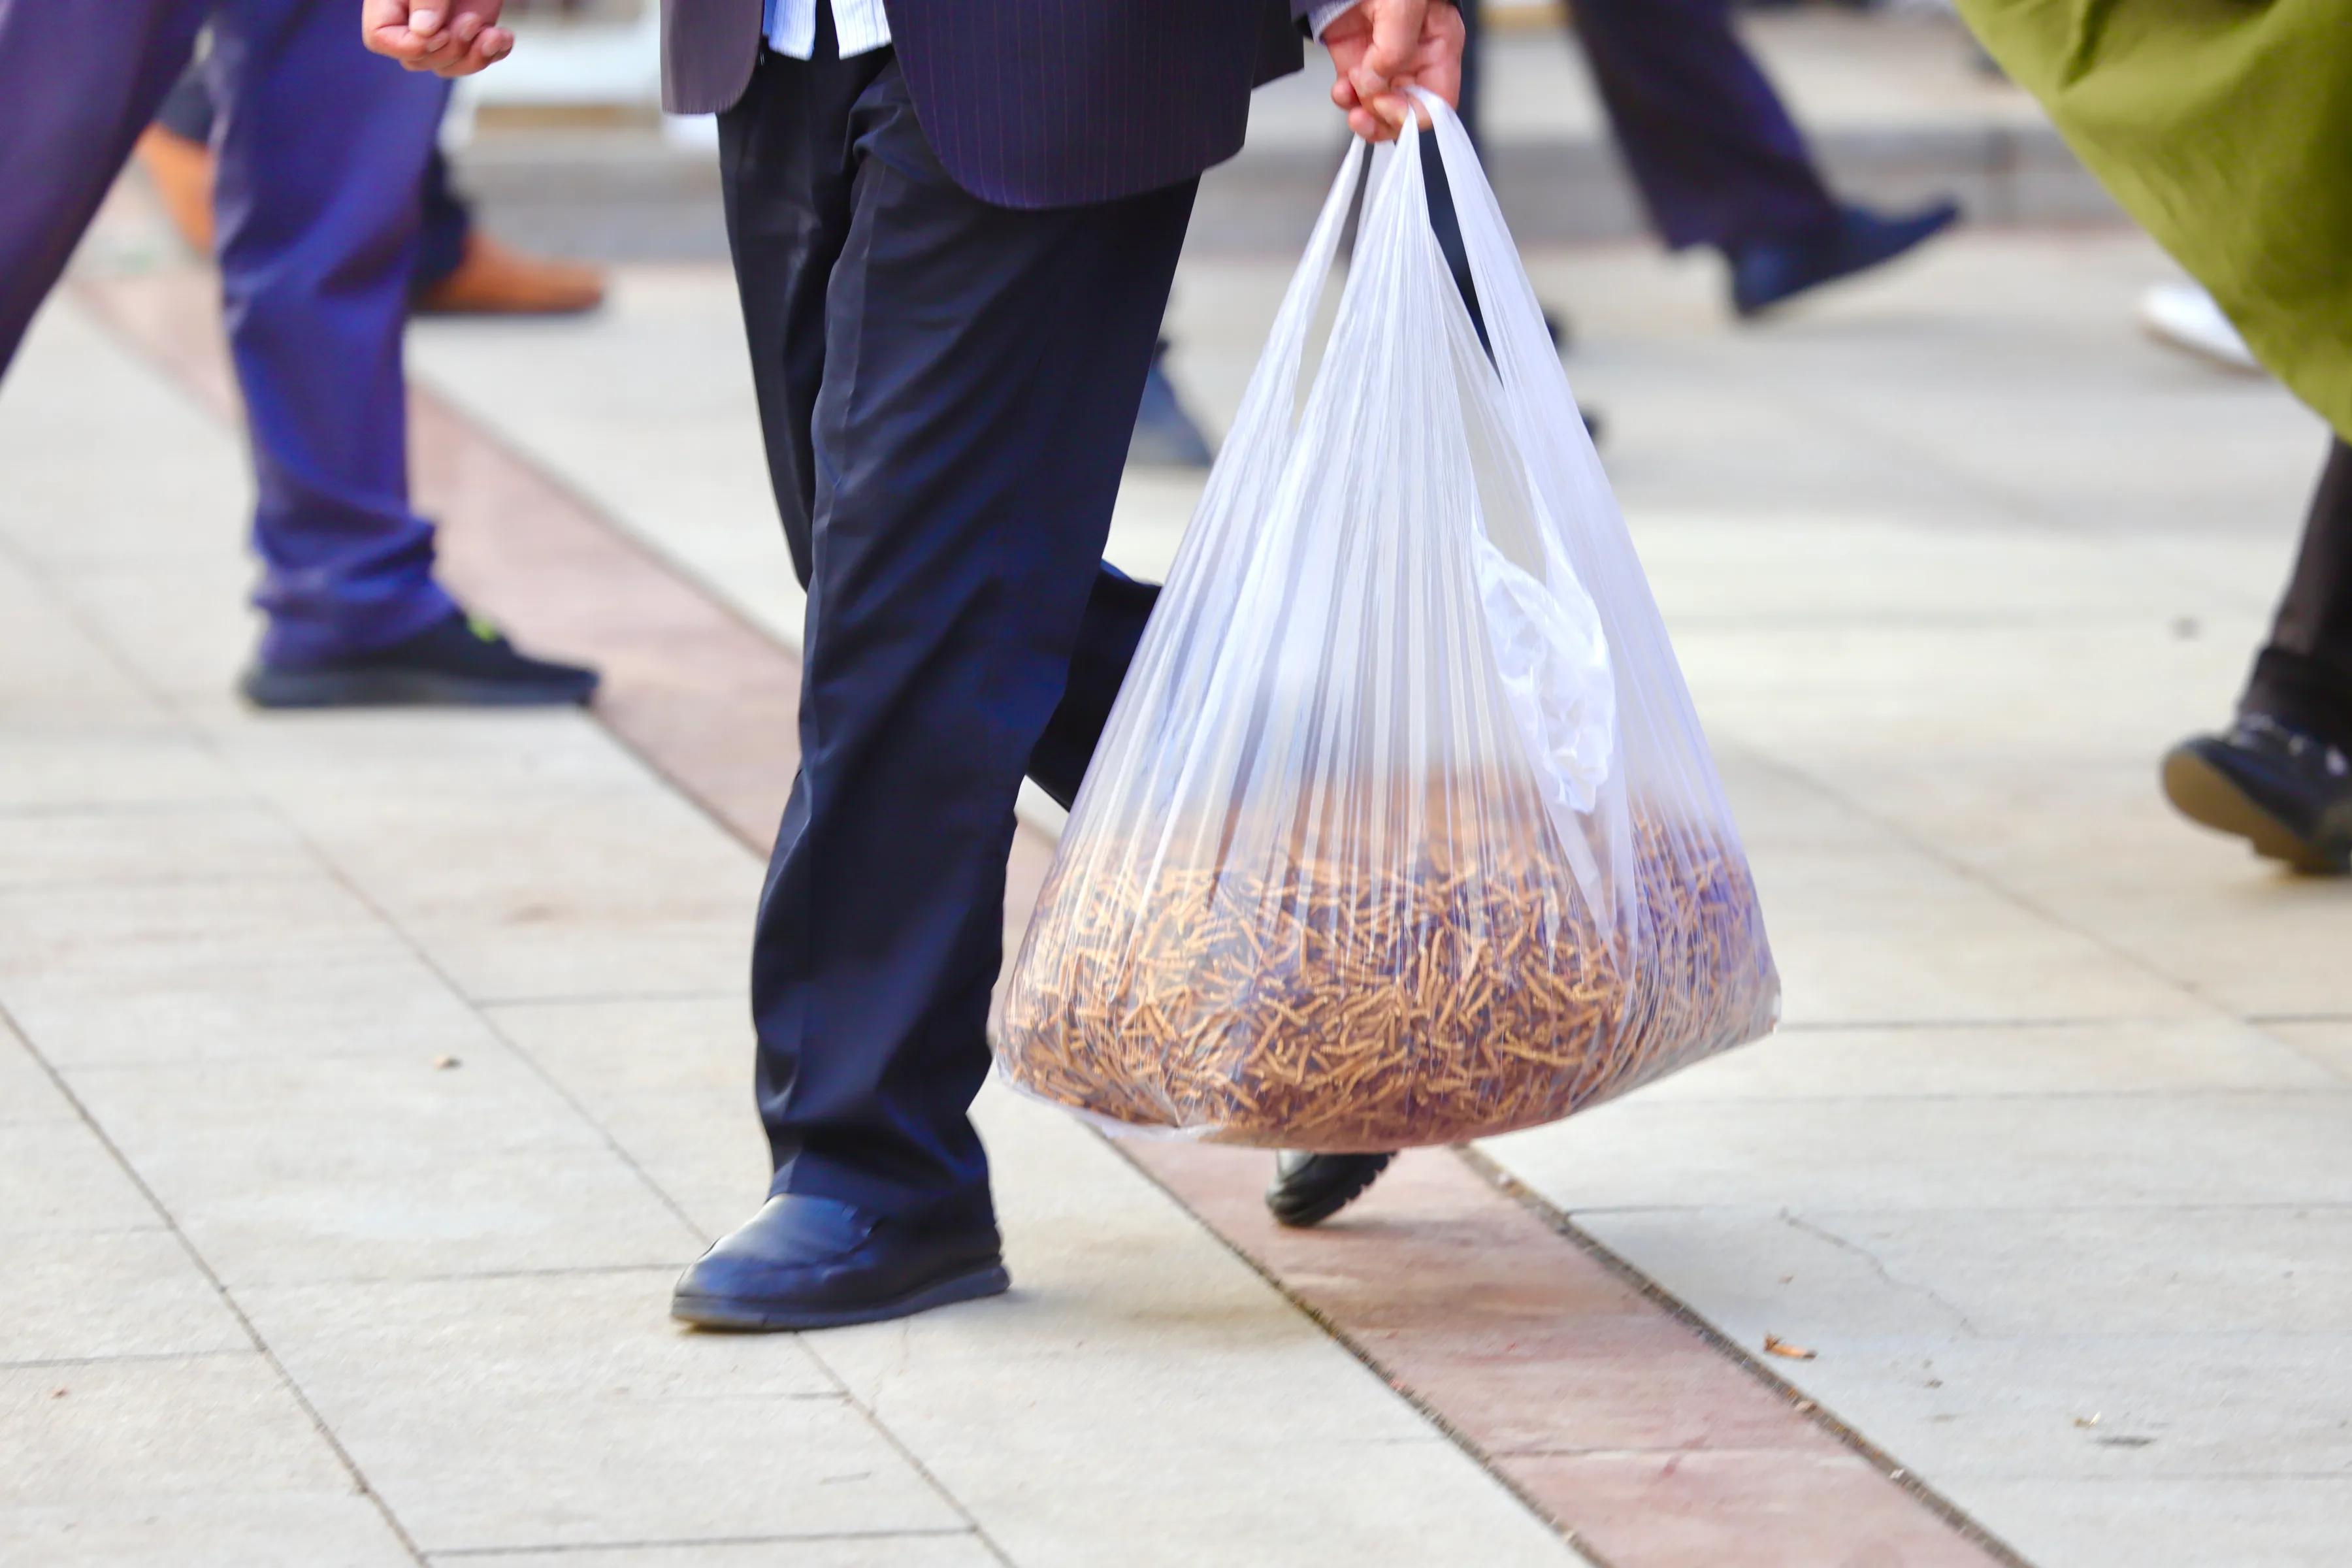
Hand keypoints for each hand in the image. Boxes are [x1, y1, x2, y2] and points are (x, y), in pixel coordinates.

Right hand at [362, 0, 512, 75]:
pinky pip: (477, 58)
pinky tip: (502, 36)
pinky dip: (493, 53)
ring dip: (473, 57)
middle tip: (470, 20)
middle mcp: (414, 16)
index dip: (407, 46)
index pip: (379, 38)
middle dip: (447, 49)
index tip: (436, 33)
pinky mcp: (472, 29)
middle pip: (417, 60)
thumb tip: (424, 32)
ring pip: (446, 66)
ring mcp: (443, 25)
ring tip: (492, 33)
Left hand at [1322, 0, 1463, 142]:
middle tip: (1364, 108)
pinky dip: (1346, 99)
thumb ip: (1395, 48)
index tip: (1387, 105)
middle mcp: (1416, 59)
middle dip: (1384, 117)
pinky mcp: (1357, 60)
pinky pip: (1355, 95)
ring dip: (1362, 112)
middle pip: (1408, 111)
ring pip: (1380, 109)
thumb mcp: (1403, 5)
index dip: (1414, 114)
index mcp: (1440, 45)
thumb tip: (1378, 84)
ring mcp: (1385, 61)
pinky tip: (1340, 89)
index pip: (1440, 100)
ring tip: (1348, 95)